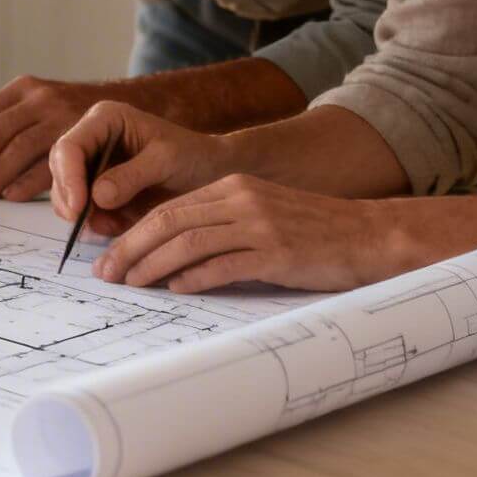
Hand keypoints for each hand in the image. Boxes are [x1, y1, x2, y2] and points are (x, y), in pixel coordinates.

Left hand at [0, 75, 109, 201]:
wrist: (135, 103)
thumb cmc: (75, 115)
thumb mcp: (40, 105)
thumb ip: (7, 124)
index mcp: (22, 90)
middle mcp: (40, 98)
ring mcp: (63, 116)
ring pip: (17, 148)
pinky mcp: (84, 138)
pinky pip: (50, 163)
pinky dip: (28, 182)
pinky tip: (11, 196)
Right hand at [47, 101, 230, 222]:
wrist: (211, 173)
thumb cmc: (193, 157)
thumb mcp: (166, 161)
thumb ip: (132, 176)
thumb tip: (97, 197)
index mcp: (105, 120)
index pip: (69, 147)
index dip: (68, 178)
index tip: (79, 209)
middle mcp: (92, 139)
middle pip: (60, 170)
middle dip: (71, 200)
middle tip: (89, 225)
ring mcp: (93, 165)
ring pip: (67, 193)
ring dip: (84, 215)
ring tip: (113, 226)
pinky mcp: (98, 190)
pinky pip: (83, 210)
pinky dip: (96, 223)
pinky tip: (118, 226)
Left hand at [89, 174, 394, 293]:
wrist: (370, 236)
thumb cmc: (314, 233)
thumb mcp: (262, 216)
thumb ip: (221, 228)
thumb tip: (174, 262)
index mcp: (233, 187)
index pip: (168, 209)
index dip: (133, 234)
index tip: (110, 258)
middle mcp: (241, 199)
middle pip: (169, 221)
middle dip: (131, 249)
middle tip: (106, 274)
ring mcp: (259, 224)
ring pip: (188, 241)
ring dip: (152, 265)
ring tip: (131, 285)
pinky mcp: (278, 252)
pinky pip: (225, 264)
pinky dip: (195, 277)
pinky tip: (176, 290)